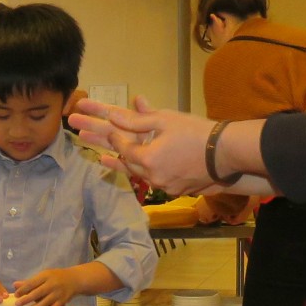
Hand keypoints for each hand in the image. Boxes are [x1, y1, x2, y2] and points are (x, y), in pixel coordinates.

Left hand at [11, 266, 84, 305]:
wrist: (74, 279)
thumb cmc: (55, 277)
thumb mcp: (43, 276)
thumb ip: (29, 282)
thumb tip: (14, 285)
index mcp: (45, 276)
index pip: (32, 283)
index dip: (23, 289)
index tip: (16, 295)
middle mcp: (52, 284)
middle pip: (38, 292)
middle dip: (27, 299)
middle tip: (17, 304)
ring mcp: (58, 293)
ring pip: (46, 301)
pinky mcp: (63, 300)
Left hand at [70, 97, 221, 194]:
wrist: (226, 155)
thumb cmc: (197, 133)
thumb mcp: (166, 121)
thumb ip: (138, 120)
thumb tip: (113, 115)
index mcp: (147, 159)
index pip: (121, 146)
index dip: (108, 133)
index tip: (96, 123)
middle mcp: (151, 176)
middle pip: (123, 161)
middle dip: (102, 146)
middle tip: (79, 135)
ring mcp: (164, 185)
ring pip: (138, 172)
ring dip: (121, 162)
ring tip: (101, 155)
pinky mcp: (175, 190)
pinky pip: (153, 179)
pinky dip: (143, 171)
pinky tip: (138, 168)